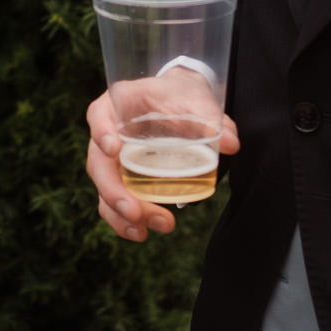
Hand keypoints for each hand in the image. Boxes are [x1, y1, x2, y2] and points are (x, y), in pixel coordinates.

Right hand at [83, 71, 238, 242]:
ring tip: (144, 231)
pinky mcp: (119, 180)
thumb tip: (232, 143)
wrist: (176, 103)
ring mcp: (109, 160)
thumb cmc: (179, 97)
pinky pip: (112, 203)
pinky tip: (142, 233)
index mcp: (116, 105)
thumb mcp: (193, 99)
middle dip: (114, 191)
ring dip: (120, 214)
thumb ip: (210, 118)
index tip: (113, 149)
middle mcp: (106, 133)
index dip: (102, 132)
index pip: (99, 116)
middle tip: (134, 211)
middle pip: (99, 164)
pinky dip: (124, 221)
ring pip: (104, 189)